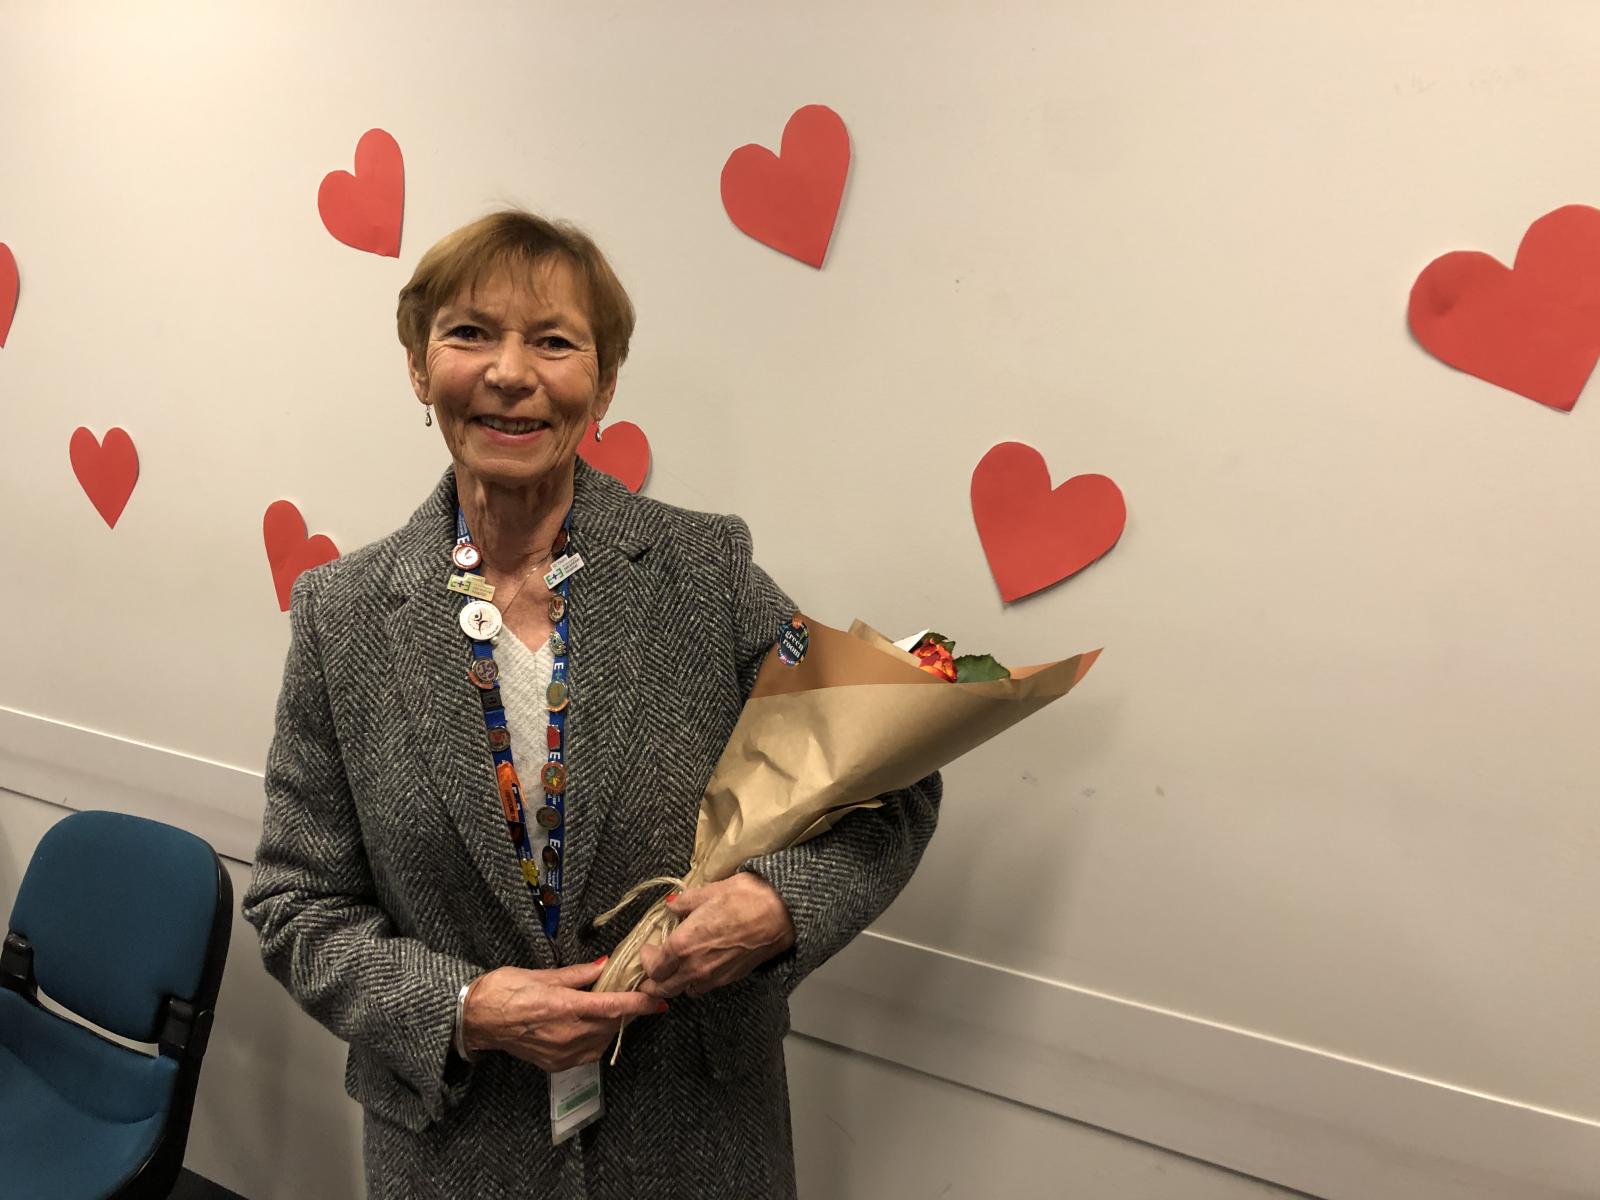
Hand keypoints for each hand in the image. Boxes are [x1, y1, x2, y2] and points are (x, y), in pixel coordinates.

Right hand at [462, 959, 664, 1071]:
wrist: (475, 1019)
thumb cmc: (505, 989)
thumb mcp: (542, 974)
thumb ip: (577, 974)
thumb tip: (604, 965)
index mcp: (564, 1007)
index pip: (612, 1007)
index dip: (639, 1005)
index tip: (659, 1001)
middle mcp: (566, 1034)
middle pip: (611, 1024)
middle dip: (627, 1011)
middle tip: (635, 994)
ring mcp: (561, 1053)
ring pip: (603, 1040)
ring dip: (613, 1025)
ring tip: (612, 1007)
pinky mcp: (555, 1064)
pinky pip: (588, 1053)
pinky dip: (598, 1038)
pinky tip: (593, 1025)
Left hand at [638, 873, 795, 1000]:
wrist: (779, 913)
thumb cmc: (744, 898)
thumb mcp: (707, 892)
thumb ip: (683, 903)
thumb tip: (671, 907)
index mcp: (682, 945)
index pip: (653, 967)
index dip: (646, 959)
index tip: (649, 946)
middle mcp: (694, 967)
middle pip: (664, 989)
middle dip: (654, 982)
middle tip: (653, 968)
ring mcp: (714, 977)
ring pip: (685, 990)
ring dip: (676, 982)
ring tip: (677, 966)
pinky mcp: (731, 979)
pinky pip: (705, 987)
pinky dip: (697, 981)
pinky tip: (701, 964)